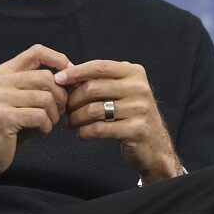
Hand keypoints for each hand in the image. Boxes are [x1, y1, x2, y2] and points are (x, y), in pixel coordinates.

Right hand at [0, 44, 70, 184]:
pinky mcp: (3, 117)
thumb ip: (40, 86)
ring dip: (54, 116)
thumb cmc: (10, 128)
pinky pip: (40, 116)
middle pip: (46, 77)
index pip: (36, 51)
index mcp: (4, 73)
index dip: (58, 60)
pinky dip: (46, 127)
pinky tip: (40, 133)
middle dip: (60, 97)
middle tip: (58, 113)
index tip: (69, 78)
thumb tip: (72, 73)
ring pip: (46, 98)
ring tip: (47, 124)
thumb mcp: (23, 101)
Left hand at [56, 60, 181, 182]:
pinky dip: (85, 132)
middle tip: (64, 109)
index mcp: (135, 73)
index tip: (58, 79)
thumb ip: (101, 81)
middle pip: (93, 88)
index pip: (99, 67)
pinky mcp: (137, 129)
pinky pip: (100, 129)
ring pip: (94, 109)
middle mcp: (140, 88)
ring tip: (70, 124)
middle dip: (73, 100)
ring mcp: (140, 109)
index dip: (76, 72)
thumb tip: (68, 73)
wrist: (154, 145)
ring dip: (76, 118)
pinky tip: (81, 134)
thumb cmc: (132, 116)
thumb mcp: (122, 92)